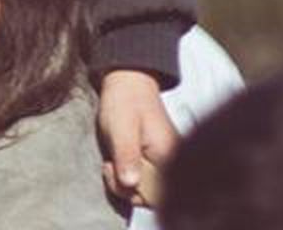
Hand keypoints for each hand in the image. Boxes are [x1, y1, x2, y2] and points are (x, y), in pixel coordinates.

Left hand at [98, 69, 177, 206]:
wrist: (127, 84)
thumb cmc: (124, 103)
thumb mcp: (120, 129)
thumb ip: (127, 155)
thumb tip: (131, 184)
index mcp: (169, 157)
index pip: (156, 197)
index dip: (132, 191)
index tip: (114, 170)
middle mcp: (172, 164)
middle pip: (149, 198)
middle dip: (125, 186)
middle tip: (110, 164)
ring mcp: (165, 164)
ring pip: (143, 191)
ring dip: (123, 181)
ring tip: (113, 160)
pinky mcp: (156, 162)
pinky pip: (141, 180)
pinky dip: (126, 174)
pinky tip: (118, 159)